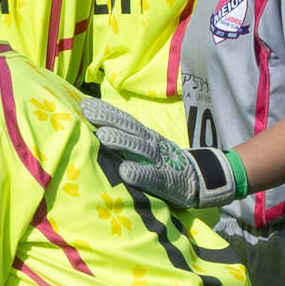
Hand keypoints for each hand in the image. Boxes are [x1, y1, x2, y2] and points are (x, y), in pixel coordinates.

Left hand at [79, 96, 245, 207]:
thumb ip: (127, 140)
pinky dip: (140, 173)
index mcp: (146, 137)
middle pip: (129, 129)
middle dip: (108, 119)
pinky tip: (126, 172)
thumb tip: (97, 130)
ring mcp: (160, 161)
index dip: (106, 112)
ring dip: (121, 141)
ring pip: (139, 148)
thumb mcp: (147, 148)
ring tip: (103, 136)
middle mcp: (152, 144)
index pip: (125, 121)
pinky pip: (153, 177)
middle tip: (87, 112)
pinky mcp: (167, 181)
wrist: (199, 179)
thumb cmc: (164, 164)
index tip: (85, 104)